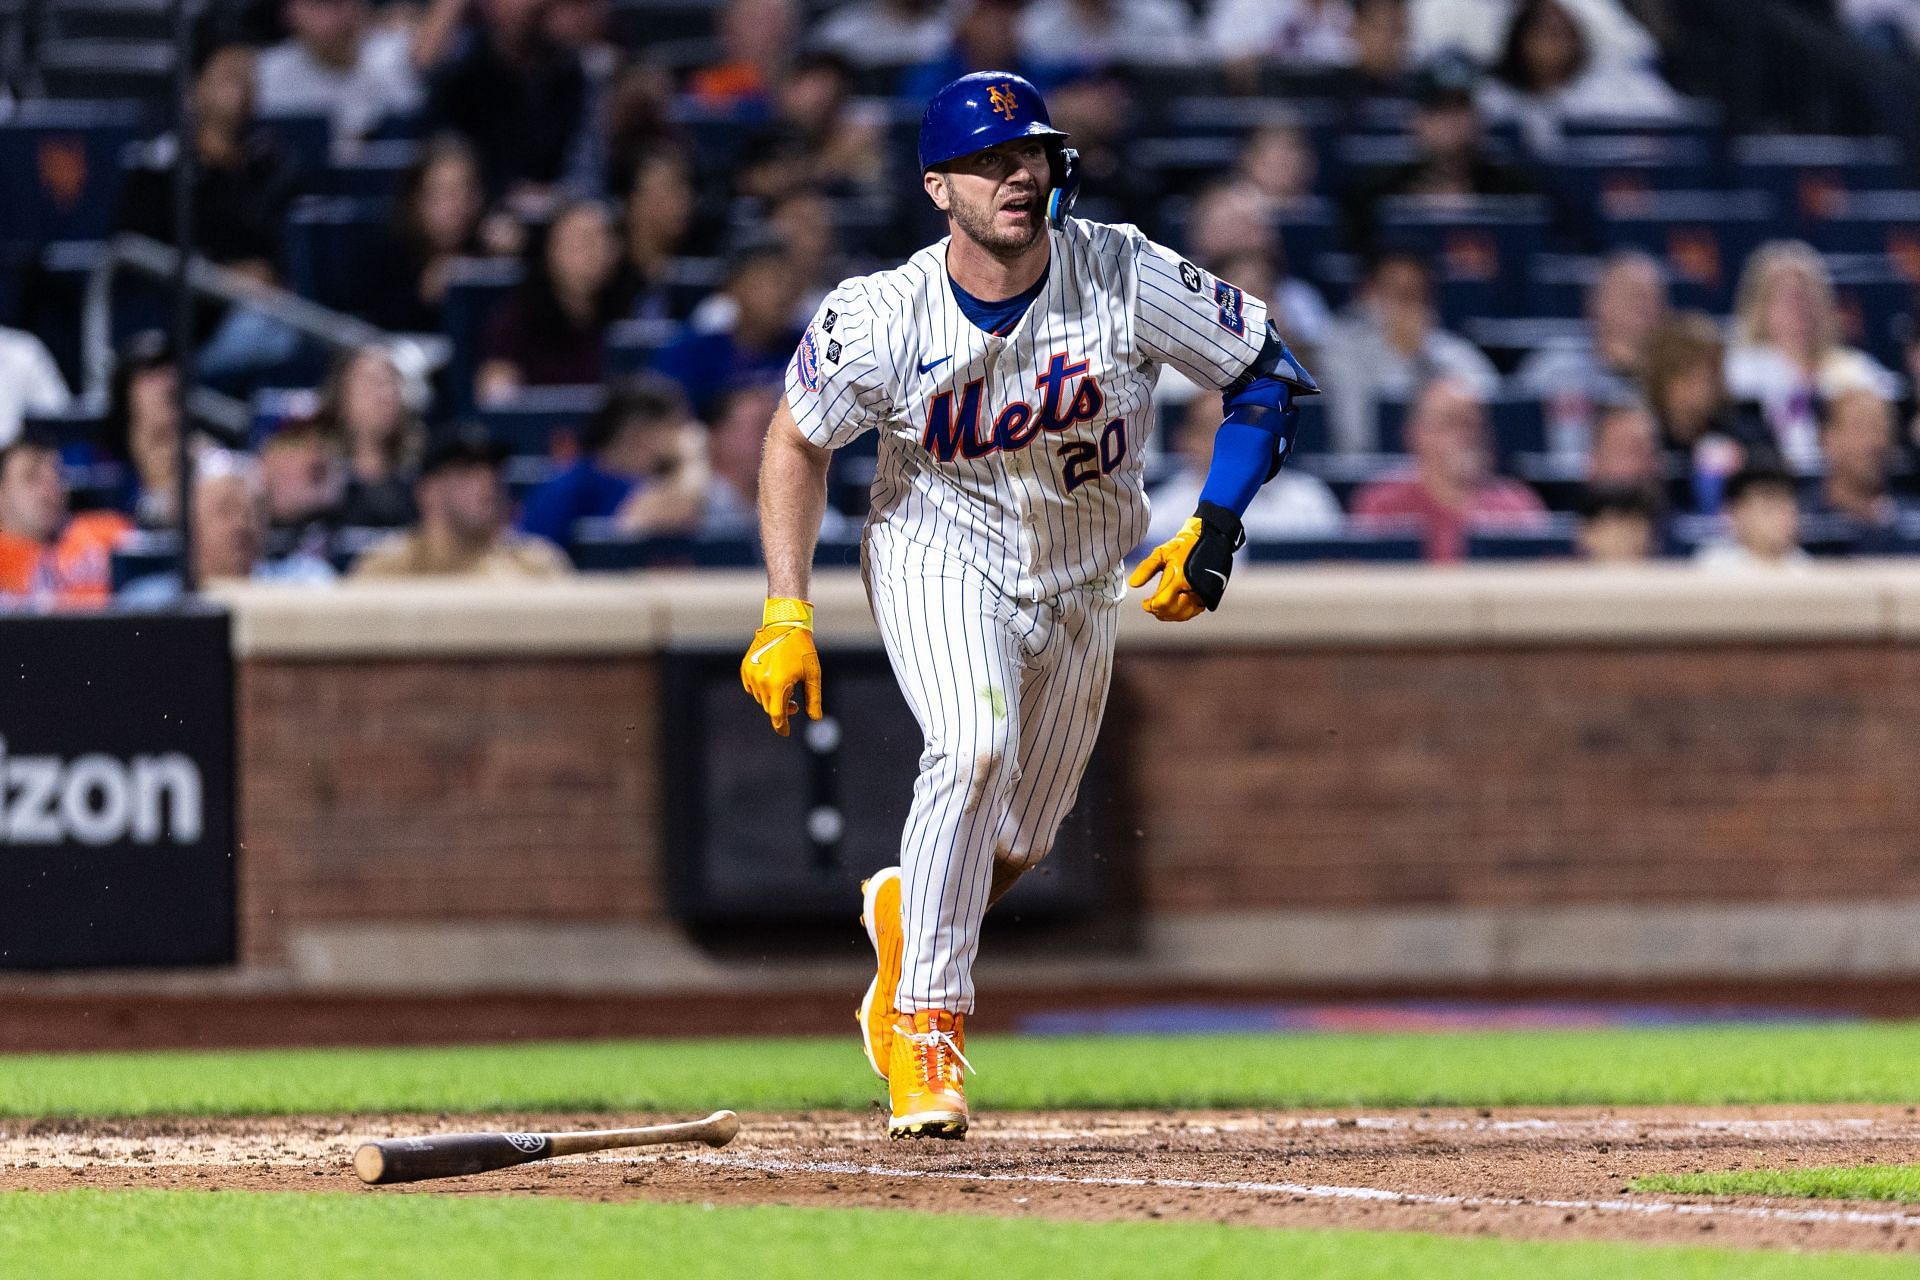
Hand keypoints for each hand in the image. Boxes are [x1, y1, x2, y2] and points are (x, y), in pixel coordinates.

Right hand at [741, 598, 822, 734]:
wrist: (785, 624)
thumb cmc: (802, 649)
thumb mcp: (813, 675)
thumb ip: (814, 699)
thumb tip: (816, 718)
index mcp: (778, 684)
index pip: (777, 715)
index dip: (782, 726)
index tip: (785, 733)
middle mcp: (762, 681)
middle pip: (769, 707)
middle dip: (782, 710)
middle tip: (795, 703)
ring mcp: (752, 674)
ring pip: (760, 698)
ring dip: (772, 699)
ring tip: (786, 687)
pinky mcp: (746, 667)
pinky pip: (751, 687)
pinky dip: (761, 689)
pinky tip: (773, 681)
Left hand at [1127, 503, 1242, 621]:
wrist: (1207, 539)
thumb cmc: (1182, 546)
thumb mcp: (1161, 553)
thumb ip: (1146, 568)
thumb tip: (1133, 584)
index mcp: (1178, 577)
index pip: (1161, 602)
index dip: (1150, 606)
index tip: (1145, 603)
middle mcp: (1191, 587)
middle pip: (1171, 611)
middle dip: (1158, 611)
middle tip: (1151, 606)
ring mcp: (1201, 593)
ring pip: (1182, 615)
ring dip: (1169, 614)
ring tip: (1161, 608)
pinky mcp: (1207, 595)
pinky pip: (1193, 612)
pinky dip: (1182, 614)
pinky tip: (1174, 608)